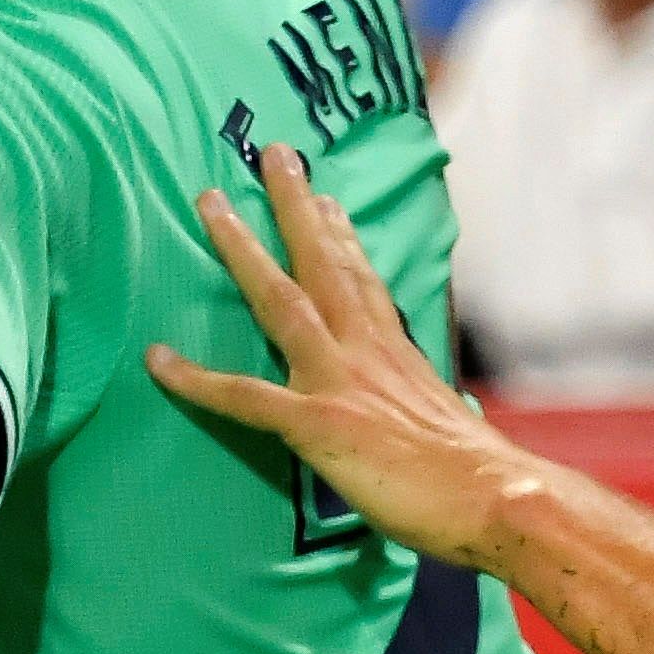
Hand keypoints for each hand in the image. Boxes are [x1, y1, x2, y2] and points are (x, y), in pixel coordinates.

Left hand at [144, 146, 530, 574]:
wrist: (495, 499)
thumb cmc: (481, 480)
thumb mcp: (449, 427)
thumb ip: (422, 413)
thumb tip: (427, 423)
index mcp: (399, 355)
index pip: (365, 282)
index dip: (341, 238)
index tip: (325, 201)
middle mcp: (366, 353)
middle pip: (324, 263)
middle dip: (294, 206)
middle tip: (272, 154)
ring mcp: (338, 381)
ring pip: (279, 300)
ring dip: (242, 248)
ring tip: (210, 202)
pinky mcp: (317, 423)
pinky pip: (243, 397)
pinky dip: (197, 380)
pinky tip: (157, 361)